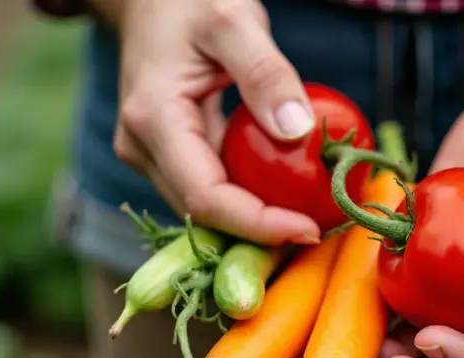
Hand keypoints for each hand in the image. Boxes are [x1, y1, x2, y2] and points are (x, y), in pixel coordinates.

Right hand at [105, 0, 321, 244]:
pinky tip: (286, 193)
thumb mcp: (234, 21)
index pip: (205, 196)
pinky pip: (210, 187)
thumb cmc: (187, 1)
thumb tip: (297, 131)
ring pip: (206, 206)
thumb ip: (265, 73)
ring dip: (256, 217)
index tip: (309, 228)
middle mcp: (141, 147)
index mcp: (153, 118)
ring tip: (310, 214)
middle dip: (261, 230)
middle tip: (321, 228)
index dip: (257, 223)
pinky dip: (247, 195)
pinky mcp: (166, 155)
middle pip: (204, 212)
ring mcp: (150, 155)